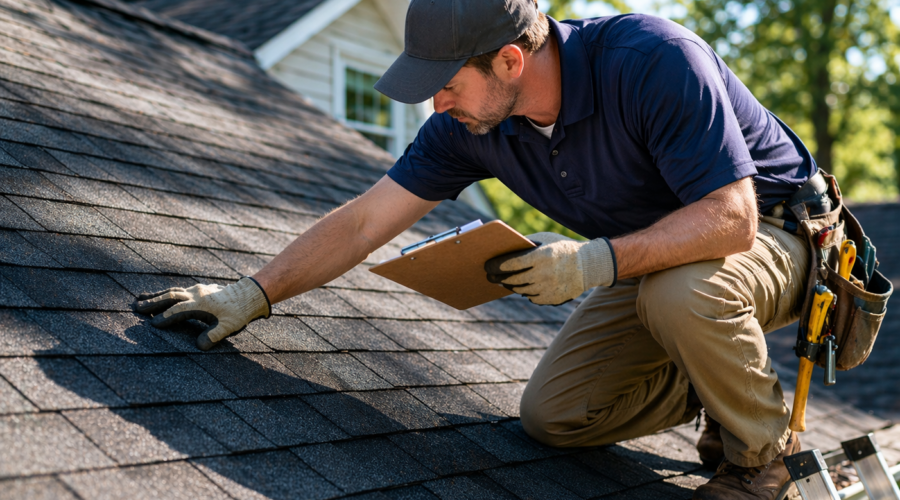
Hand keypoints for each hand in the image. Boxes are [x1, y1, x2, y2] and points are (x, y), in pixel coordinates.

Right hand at [134, 277, 270, 349]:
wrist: (250, 295)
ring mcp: (197, 290)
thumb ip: (213, 336)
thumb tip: (198, 347)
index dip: (165, 319)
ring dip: (156, 296)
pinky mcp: (199, 289)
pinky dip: (167, 293)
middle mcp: (196, 294)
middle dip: (152, 303)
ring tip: (139, 299)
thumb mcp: (228, 327)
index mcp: (201, 304)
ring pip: (172, 291)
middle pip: (170, 297)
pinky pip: (179, 290)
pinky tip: (160, 297)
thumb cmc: (239, 313)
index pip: (177, 312)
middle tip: (136, 308)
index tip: (152, 325)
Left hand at [485, 232, 615, 304]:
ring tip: (505, 281)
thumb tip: (502, 251)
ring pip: (520, 290)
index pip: (511, 263)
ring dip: (511, 285)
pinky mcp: (551, 299)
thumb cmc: (562, 249)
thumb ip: (525, 246)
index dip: (496, 265)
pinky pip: (531, 297)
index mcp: (540, 256)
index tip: (487, 265)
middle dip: (499, 277)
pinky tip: (523, 286)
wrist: (588, 265)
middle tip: (490, 276)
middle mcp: (543, 274)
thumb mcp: (545, 240)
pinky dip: (526, 291)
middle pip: (512, 279)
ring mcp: (547, 288)